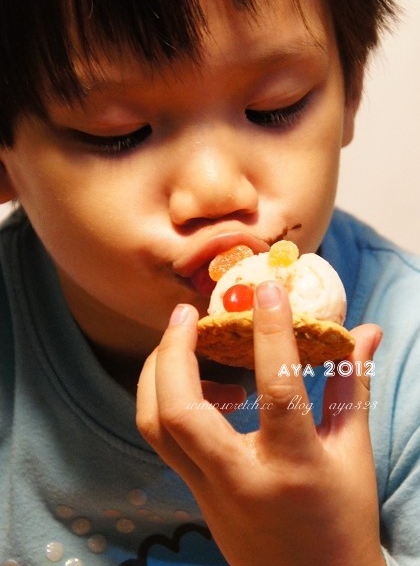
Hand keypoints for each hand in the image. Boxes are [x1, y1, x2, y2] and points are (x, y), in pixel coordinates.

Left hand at [137, 282, 384, 565]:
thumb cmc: (342, 523)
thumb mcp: (354, 453)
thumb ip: (352, 385)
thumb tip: (365, 331)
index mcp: (293, 466)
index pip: (275, 388)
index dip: (271, 331)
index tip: (267, 289)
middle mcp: (239, 478)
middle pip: (179, 410)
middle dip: (173, 351)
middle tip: (184, 312)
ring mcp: (208, 490)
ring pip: (155, 425)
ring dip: (159, 373)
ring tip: (184, 342)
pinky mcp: (194, 493)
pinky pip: (163, 437)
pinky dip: (167, 400)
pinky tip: (204, 389)